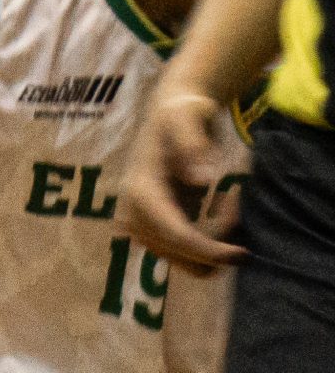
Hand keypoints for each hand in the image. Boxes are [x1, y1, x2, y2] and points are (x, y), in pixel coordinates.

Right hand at [118, 92, 246, 275]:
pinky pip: (180, 251)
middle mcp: (133, 213)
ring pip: (177, 258)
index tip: (239, 251)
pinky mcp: (153, 226)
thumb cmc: (182, 114)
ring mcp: (140, 223)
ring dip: (209, 245)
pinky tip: (219, 210)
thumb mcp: (188, 116)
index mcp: (140, 191)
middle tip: (238, 211)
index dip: (206, 249)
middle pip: (173, 252)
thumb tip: (202, 180)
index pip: (173, 234)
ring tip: (228, 205)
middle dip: (212, 245)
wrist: (170, 114)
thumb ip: (193, 143)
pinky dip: (205, 243)